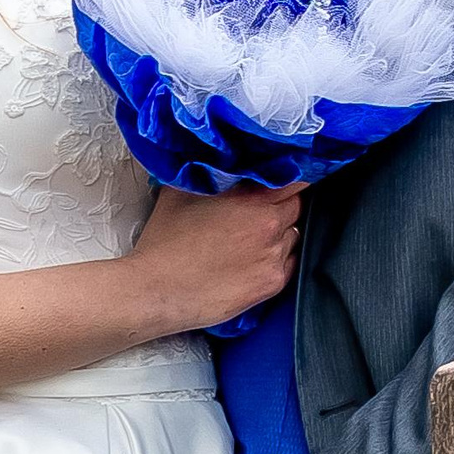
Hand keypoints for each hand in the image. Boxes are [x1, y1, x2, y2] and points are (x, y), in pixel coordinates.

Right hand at [128, 181, 299, 332]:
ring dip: (277, 233)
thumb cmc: (165, 244)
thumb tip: (216, 164)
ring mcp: (273, 259)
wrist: (158, 290)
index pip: (295, 181)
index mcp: (253, 202)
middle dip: (279, 205)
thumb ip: (207, 174)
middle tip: (255, 209)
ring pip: (291, 236)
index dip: (289, 176)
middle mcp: (270, 229)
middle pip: (295, 207)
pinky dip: (273, 259)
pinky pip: (287, 264)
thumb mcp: (180, 192)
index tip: (283, 178)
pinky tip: (248, 260)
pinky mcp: (271, 284)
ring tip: (247, 239)